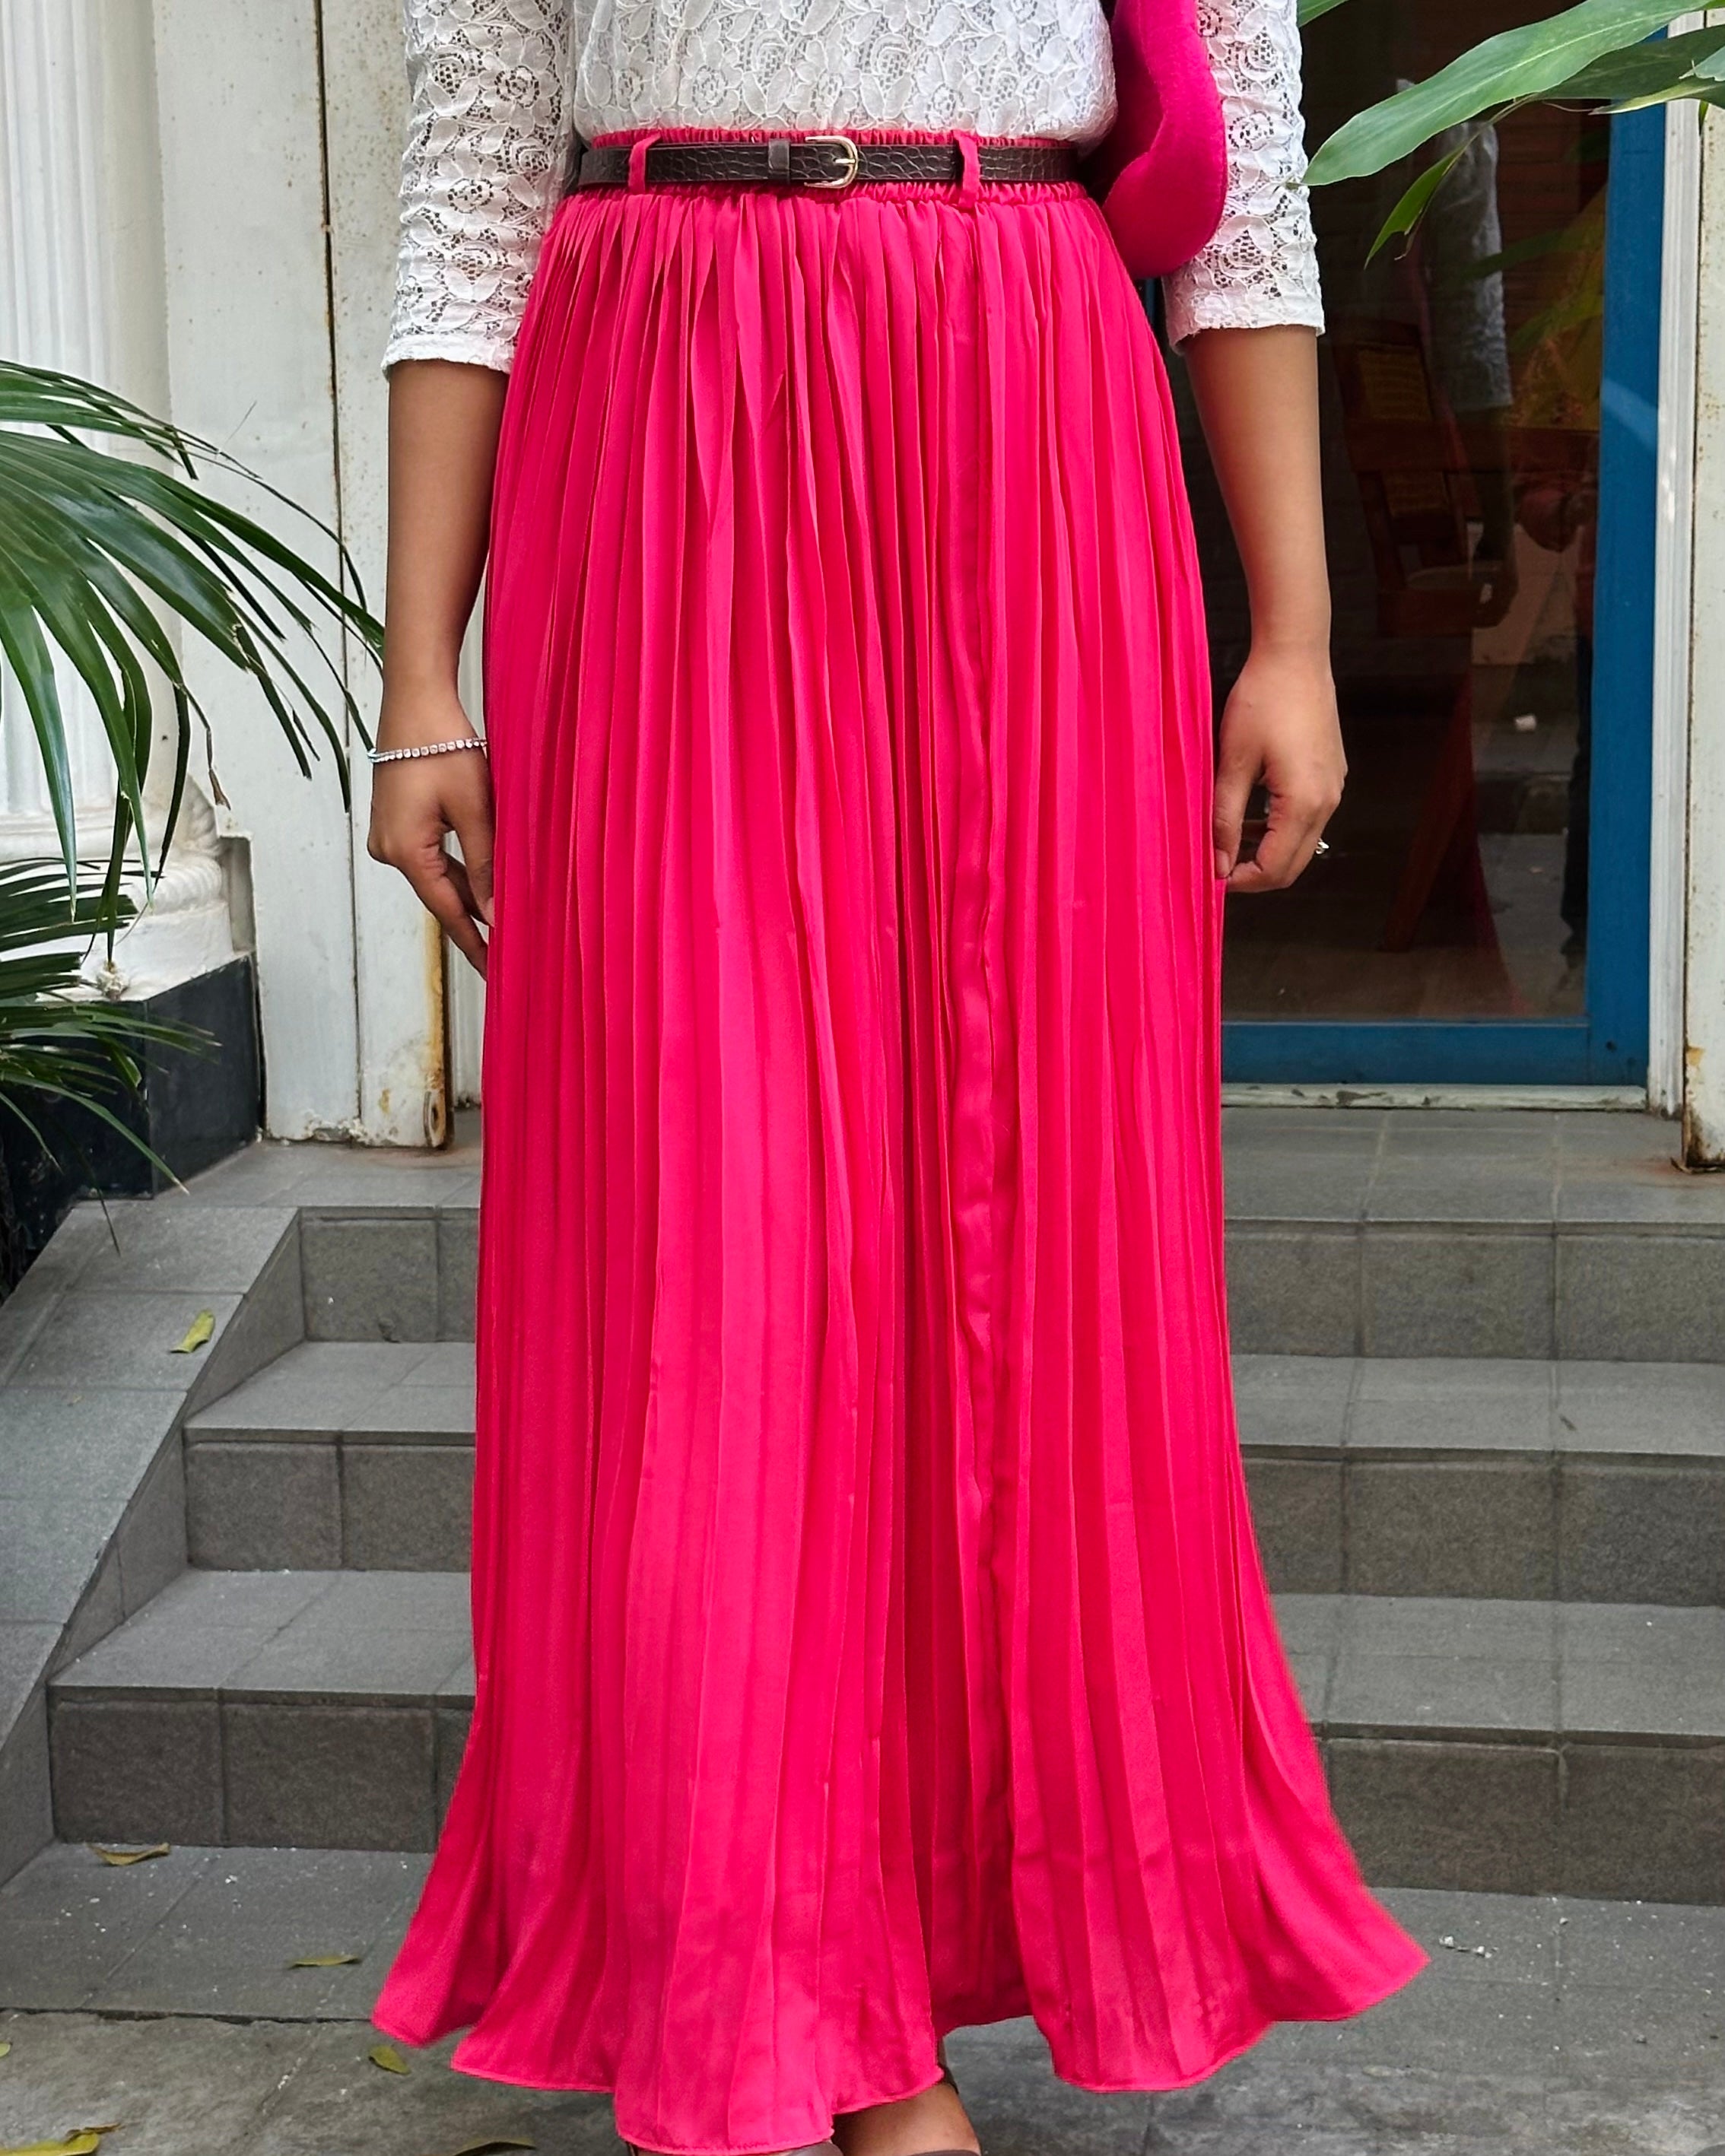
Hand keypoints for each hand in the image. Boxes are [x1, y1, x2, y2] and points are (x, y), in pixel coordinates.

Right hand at [365, 684, 493, 976]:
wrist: (415, 701)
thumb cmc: (444, 746)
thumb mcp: (474, 810)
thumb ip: (485, 865)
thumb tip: (495, 913)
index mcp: (406, 852)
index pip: (448, 913)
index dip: (476, 944)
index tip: (496, 973)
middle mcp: (389, 850)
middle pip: (442, 898)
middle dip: (476, 925)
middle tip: (507, 957)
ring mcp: (390, 837)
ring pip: (438, 878)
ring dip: (470, 897)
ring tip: (503, 926)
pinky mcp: (398, 823)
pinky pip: (432, 858)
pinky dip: (459, 872)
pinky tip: (484, 885)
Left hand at [1212, 643, 1345, 892]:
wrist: (1295, 656)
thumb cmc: (1263, 700)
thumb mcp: (1233, 763)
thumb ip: (1225, 818)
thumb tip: (1218, 863)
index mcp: (1304, 803)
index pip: (1275, 869)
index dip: (1241, 881)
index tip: (1212, 877)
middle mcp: (1328, 802)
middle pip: (1294, 865)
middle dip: (1255, 873)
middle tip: (1218, 863)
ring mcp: (1334, 789)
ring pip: (1302, 844)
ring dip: (1268, 851)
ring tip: (1229, 838)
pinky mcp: (1332, 776)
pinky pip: (1309, 819)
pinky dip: (1281, 828)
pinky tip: (1252, 813)